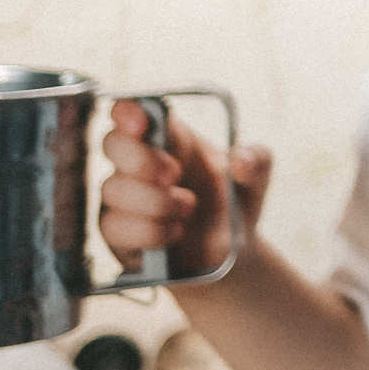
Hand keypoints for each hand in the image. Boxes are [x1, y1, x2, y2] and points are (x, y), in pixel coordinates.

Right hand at [98, 99, 270, 277]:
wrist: (232, 257)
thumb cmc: (236, 206)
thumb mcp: (257, 179)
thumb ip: (257, 161)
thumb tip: (241, 160)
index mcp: (172, 140)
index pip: (133, 112)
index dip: (128, 111)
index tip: (142, 124)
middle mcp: (140, 165)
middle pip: (111, 143)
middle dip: (141, 158)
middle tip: (174, 174)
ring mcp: (124, 200)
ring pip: (111, 188)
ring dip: (154, 201)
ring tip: (188, 209)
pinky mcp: (119, 236)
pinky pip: (114, 228)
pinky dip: (148, 231)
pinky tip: (173, 233)